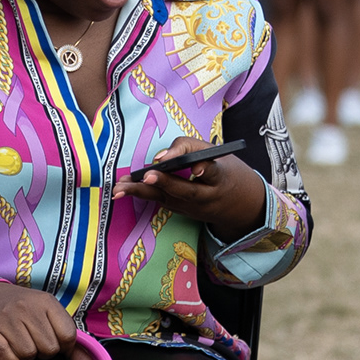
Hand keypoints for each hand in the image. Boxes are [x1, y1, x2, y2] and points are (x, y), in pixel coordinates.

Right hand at [0, 280, 78, 359]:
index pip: (68, 336)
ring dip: (26, 356)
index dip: (63, 345)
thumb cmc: (24, 311)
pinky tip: (10, 351)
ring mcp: (7, 319)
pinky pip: (9, 359)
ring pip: (28, 355)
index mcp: (47, 302)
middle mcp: (27, 308)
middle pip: (49, 349)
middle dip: (44, 351)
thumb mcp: (51, 317)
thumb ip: (76, 346)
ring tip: (21, 343)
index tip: (53, 339)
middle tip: (34, 340)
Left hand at [117, 141, 267, 230]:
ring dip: (142, 192)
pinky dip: (142, 194)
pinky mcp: (181, 211)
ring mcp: (193, 209)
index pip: (214, 173)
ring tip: (120, 187)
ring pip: (166, 199)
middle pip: (185, 191)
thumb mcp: (216, 153)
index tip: (197, 168)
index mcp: (221, 179)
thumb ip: (189, 148)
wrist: (239, 206)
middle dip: (165, 183)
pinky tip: (123, 188)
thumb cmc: (224, 171)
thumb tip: (160, 157)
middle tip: (148, 176)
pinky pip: (161, 201)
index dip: (206, 170)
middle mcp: (207, 198)